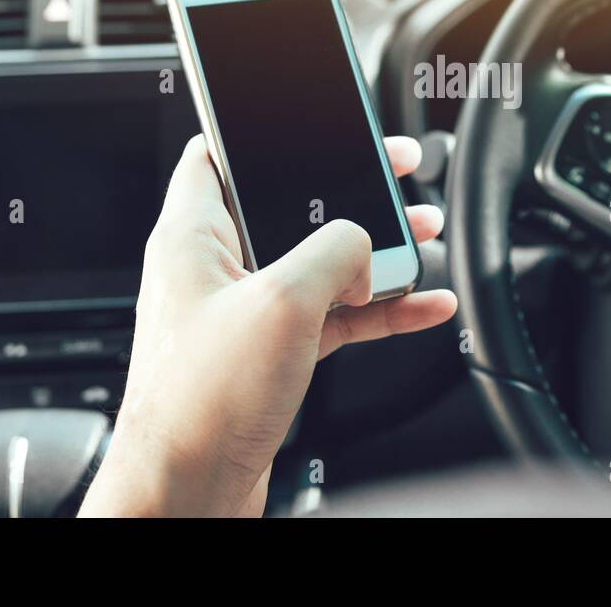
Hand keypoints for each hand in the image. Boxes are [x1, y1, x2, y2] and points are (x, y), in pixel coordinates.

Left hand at [79, 135, 456, 516]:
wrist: (187, 494)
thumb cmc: (201, 403)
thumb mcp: (282, 301)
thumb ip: (333, 251)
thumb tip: (364, 241)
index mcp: (193, 235)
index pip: (217, 153)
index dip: (263, 128)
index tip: (315, 116)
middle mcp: (215, 269)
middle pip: (288, 205)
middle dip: (349, 191)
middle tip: (397, 170)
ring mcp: (244, 313)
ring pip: (319, 262)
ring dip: (374, 250)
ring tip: (423, 234)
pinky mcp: (269, 355)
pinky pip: (333, 315)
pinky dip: (377, 307)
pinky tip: (423, 305)